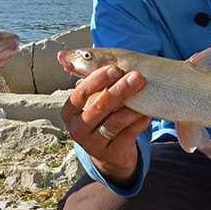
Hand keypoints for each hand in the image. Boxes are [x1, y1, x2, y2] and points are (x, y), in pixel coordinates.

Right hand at [61, 66, 150, 185]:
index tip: (115, 68)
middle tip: (137, 77)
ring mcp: (93, 144)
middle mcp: (77, 129)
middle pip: (99, 107)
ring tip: (146, 95)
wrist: (111, 151)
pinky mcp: (110, 154)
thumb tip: (63, 55)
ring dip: (132, 107)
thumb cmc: (102, 115)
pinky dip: (139, 122)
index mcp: (70, 111)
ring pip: (114, 122)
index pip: (81, 93)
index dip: (97, 80)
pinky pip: (128, 135)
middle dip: (119, 90)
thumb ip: (87, 79)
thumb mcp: (93, 100)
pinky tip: (148, 114)